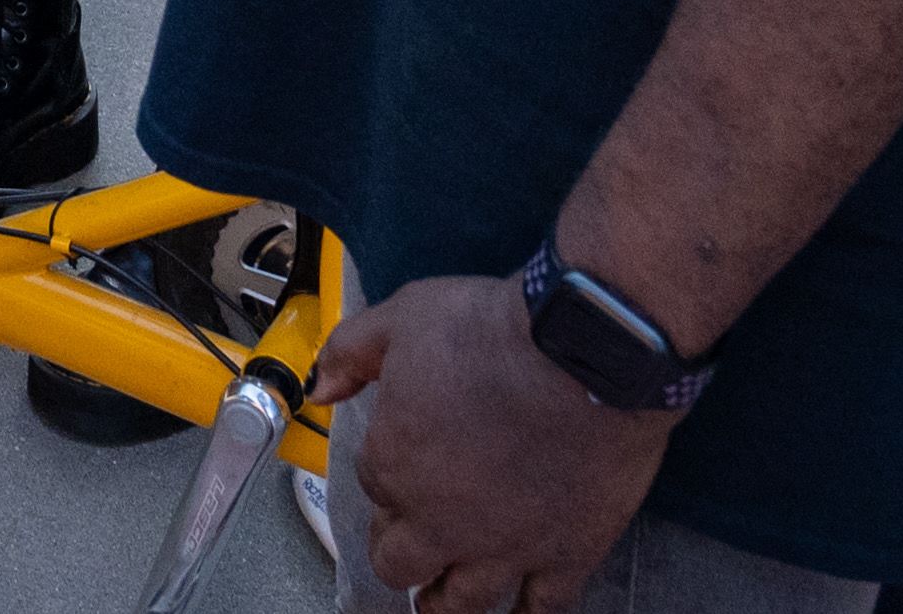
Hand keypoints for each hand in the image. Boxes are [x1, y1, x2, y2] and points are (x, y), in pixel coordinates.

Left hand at [316, 268, 677, 613]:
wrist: (583, 349)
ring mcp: (505, 546)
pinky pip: (541, 609)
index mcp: (395, 464)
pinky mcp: (565, 554)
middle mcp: (442, 520)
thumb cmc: (494, 331)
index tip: (402, 461)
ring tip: (441, 598)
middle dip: (400, 554)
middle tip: (410, 546)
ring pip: (459, 603)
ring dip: (443, 600)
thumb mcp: (403, 317)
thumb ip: (351, 353)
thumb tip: (319, 386)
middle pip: (400, 564)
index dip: (385, 473)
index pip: (372, 485)